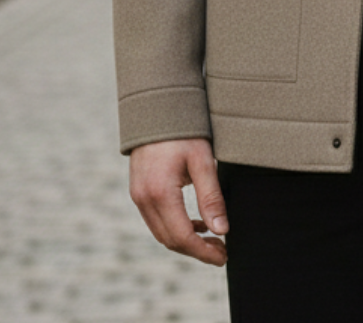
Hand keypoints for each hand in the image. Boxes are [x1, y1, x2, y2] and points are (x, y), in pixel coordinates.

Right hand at [129, 138, 228, 265]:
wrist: (157, 107)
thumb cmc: (183, 131)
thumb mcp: (203, 160)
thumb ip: (211, 197)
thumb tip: (221, 230)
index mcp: (160, 193)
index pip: (182, 237)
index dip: (204, 251)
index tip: (223, 256)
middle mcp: (144, 198)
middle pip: (170, 240)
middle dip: (197, 250)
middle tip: (222, 251)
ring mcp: (138, 195)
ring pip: (162, 232)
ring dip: (186, 240)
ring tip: (213, 239)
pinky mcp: (139, 191)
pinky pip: (156, 220)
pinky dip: (176, 227)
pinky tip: (196, 223)